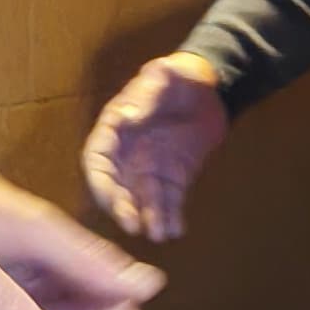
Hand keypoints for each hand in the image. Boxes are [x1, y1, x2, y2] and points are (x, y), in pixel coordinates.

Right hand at [82, 48, 230, 243]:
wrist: (211, 89)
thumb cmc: (179, 77)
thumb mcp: (163, 75)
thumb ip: (146, 93)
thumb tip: (125, 117)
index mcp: (114, 131)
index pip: (97, 162)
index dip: (101, 183)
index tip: (109, 198)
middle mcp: (127, 156)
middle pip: (118, 189)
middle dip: (123, 209)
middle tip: (134, 225)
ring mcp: (149, 170)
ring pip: (144, 200)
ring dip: (150, 218)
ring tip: (159, 234)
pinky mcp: (173, 180)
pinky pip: (169, 201)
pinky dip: (172, 217)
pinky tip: (177, 230)